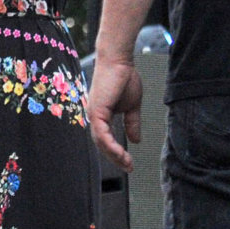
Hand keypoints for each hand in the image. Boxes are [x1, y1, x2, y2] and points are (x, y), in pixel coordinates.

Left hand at [87, 58, 142, 172]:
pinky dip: (110, 145)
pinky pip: (102, 135)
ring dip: (114, 155)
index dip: (116, 153)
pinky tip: (120, 153)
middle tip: (129, 167)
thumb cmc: (124, 77)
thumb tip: (136, 140)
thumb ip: (132, 123)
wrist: (120, 61)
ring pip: (101, 143)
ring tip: (127, 163)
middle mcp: (94, 117)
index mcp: (101, 116)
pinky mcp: (96, 111)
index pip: (106, 140)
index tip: (129, 163)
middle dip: (116, 158)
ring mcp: (94, 114)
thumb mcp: (132, 106)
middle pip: (102, 145)